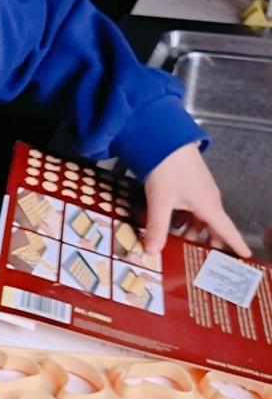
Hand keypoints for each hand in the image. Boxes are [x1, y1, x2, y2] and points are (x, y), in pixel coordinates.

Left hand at [142, 143, 249, 257]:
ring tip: (183, 245)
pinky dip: (187, 219)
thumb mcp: (160, 202)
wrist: (166, 139)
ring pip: (202, 217)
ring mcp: (200, 190)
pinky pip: (194, 207)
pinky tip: (173, 224)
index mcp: (209, 206)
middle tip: (205, 259)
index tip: (246, 255)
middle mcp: (209, 199)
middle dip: (211, 243)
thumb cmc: (168, 169)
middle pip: (214, 226)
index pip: (227, 230)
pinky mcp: (191, 183)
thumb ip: (157, 228)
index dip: (236, 244)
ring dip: (195, 231)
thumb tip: (151, 252)